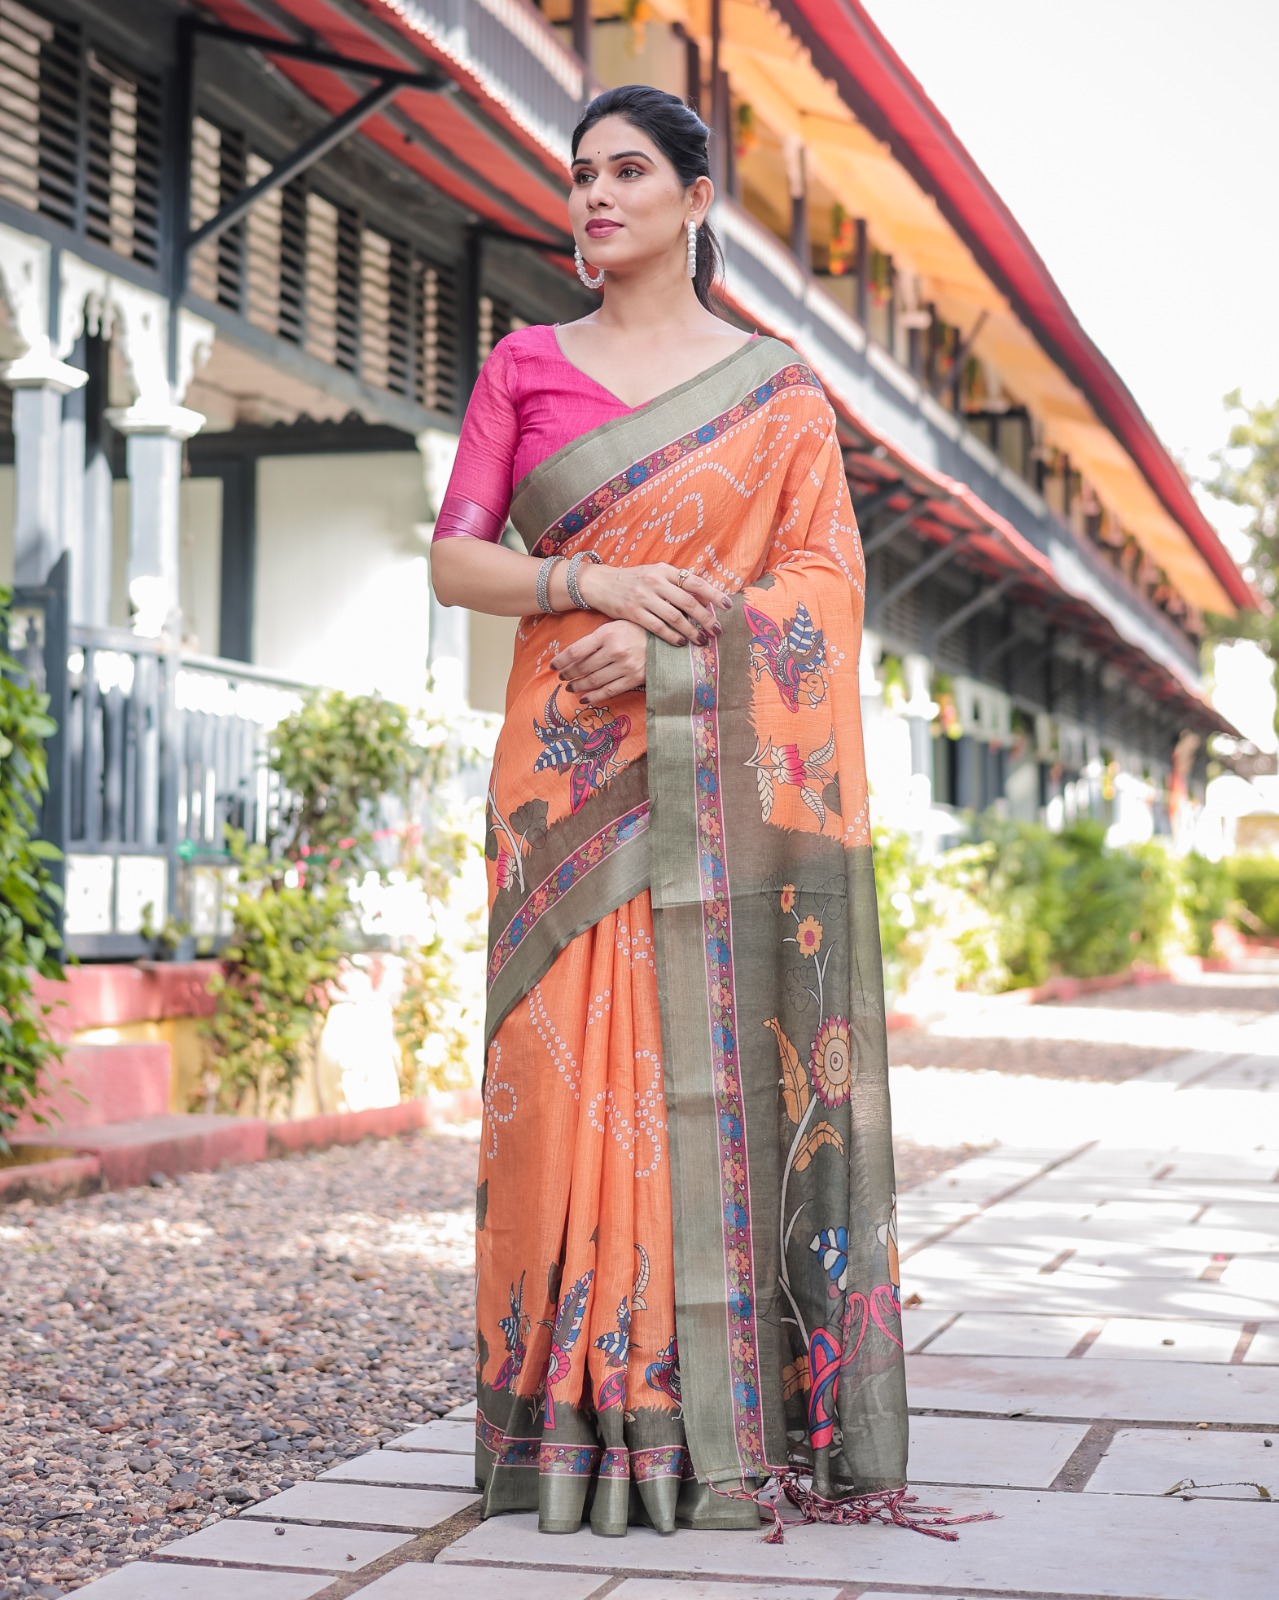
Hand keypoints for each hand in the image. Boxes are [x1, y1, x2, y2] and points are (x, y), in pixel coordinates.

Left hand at [552, 620, 647, 706]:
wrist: (665, 640)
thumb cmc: (636, 631)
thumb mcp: (614, 626)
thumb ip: (595, 638)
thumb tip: (572, 654)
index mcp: (607, 634)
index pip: (576, 650)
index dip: (561, 660)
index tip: (553, 665)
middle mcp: (615, 650)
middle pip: (583, 667)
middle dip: (568, 674)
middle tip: (561, 677)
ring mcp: (625, 666)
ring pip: (594, 680)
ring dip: (578, 686)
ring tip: (569, 688)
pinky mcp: (633, 679)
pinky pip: (609, 691)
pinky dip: (594, 697)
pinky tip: (584, 698)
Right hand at [575, 560, 730, 646]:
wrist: (601, 583)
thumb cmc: (634, 580)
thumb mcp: (655, 573)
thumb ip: (677, 583)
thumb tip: (705, 599)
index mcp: (664, 570)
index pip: (695, 582)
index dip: (713, 594)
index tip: (728, 605)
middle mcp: (655, 581)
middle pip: (688, 601)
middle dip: (706, 618)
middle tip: (717, 630)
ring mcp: (644, 597)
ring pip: (674, 616)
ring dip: (691, 630)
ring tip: (702, 640)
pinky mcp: (633, 612)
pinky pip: (657, 627)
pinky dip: (671, 636)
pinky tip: (681, 642)